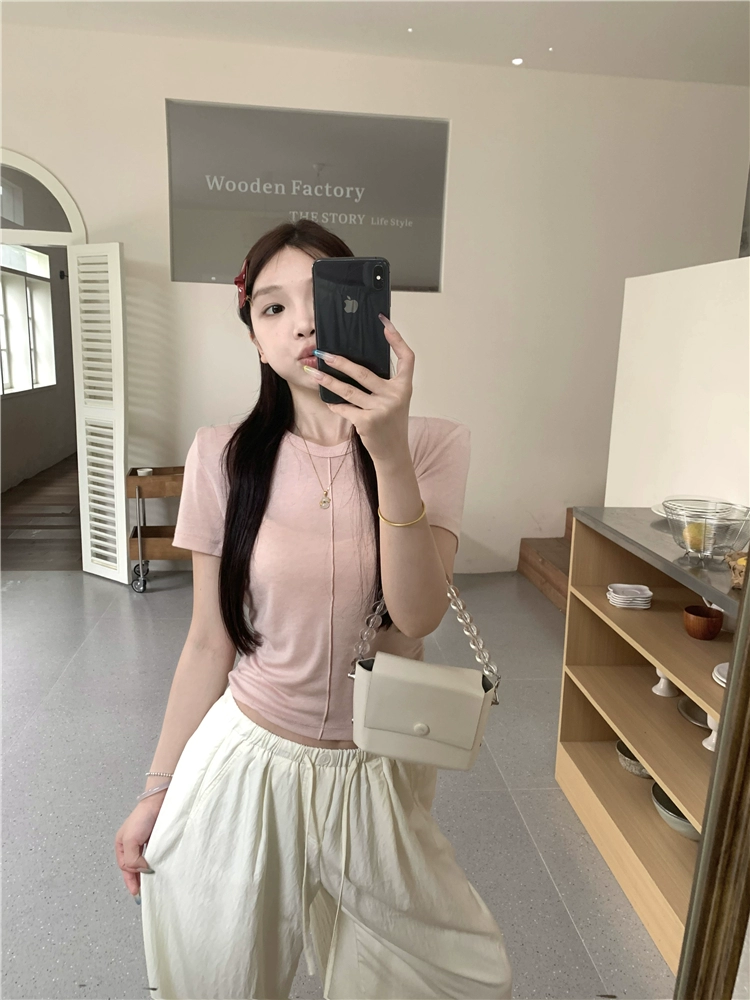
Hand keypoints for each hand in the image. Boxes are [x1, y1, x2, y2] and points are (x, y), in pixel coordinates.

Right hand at [115, 799, 162, 898]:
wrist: (159, 802)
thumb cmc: (142, 817)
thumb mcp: (130, 840)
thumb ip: (132, 859)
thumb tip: (142, 870)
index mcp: (121, 845)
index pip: (125, 868)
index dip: (130, 880)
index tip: (136, 892)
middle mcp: (132, 845)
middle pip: (133, 867)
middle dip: (137, 879)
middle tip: (144, 891)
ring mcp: (144, 843)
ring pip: (144, 863)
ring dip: (147, 872)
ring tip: (152, 883)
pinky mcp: (156, 840)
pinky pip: (154, 856)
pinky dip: (155, 864)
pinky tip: (159, 869)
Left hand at [306, 314, 413, 463]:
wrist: (393, 453)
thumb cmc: (390, 422)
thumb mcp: (394, 400)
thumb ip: (383, 383)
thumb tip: (354, 362)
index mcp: (404, 386)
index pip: (407, 357)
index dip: (397, 339)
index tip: (384, 323)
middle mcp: (396, 395)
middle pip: (363, 372)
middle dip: (339, 361)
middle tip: (322, 353)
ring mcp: (382, 409)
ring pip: (348, 390)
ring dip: (327, 381)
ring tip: (312, 373)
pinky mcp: (368, 421)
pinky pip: (345, 408)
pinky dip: (334, 404)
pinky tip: (326, 399)